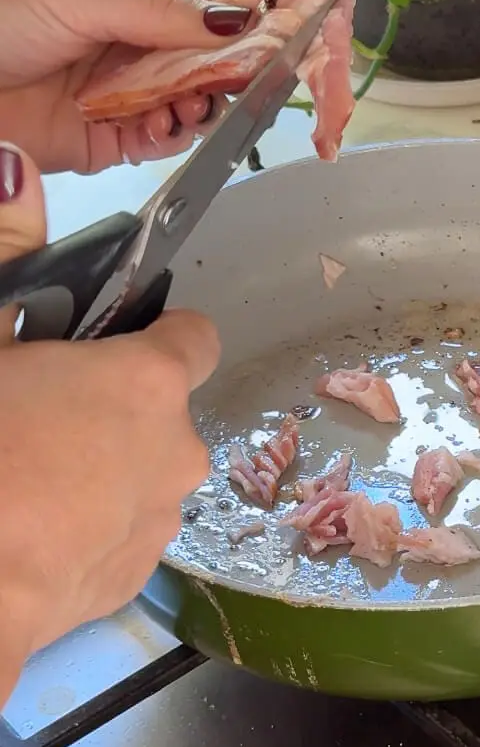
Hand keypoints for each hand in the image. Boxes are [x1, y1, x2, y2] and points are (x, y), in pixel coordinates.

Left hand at [0, 0, 251, 174]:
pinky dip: (174, 136)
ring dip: (207, 100)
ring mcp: (124, 86)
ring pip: (194, 95)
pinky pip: (161, 139)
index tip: (285, 18)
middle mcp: (133, 32)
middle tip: (260, 73)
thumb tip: (238, 19)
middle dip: (237, 60)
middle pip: (210, 47)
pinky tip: (167, 126)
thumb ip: (161, 10)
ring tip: (201, 102)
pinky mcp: (110, 137)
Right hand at [0, 143, 218, 701]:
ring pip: (138, 476)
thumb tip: (16, 164)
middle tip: (30, 410)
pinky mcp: (130, 583)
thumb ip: (4, 247)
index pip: (194, 337)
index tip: (107, 340)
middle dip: (108, 407)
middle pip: (159, 412)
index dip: (156, 333)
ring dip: (97, 469)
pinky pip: (116, 534)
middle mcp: (175, 450)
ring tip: (19, 476)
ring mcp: (157, 524)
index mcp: (146, 382)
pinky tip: (23, 530)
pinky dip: (82, 527)